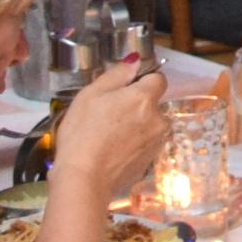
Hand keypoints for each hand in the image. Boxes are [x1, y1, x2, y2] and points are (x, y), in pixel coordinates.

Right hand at [48, 60, 167, 204]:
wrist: (83, 179)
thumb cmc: (82, 133)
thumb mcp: (91, 94)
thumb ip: (117, 75)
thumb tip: (135, 62)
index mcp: (145, 98)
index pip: (158, 79)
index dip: (143, 81)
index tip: (124, 89)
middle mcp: (158, 119)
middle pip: (153, 104)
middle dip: (137, 106)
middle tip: (108, 115)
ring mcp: (156, 143)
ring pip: (150, 126)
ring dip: (136, 126)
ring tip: (108, 136)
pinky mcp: (149, 163)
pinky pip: (144, 146)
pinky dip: (133, 146)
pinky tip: (112, 152)